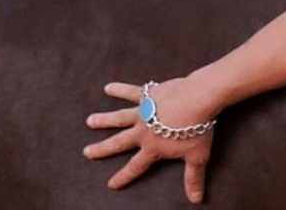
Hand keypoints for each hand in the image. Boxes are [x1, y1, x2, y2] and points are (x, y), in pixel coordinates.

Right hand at [83, 78, 217, 203]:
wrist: (199, 99)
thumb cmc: (198, 128)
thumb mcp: (196, 156)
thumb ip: (193, 178)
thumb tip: (195, 200)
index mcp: (153, 148)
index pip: (136, 167)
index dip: (123, 177)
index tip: (110, 184)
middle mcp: (143, 132)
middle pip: (119, 143)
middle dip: (102, 149)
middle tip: (86, 152)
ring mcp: (143, 112)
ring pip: (118, 118)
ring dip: (103, 120)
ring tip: (89, 121)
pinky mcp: (148, 95)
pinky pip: (131, 92)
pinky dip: (120, 89)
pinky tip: (108, 87)